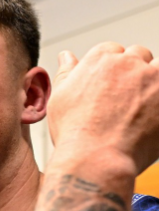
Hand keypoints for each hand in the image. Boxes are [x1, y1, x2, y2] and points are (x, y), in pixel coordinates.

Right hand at [48, 42, 158, 174]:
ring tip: (140, 108)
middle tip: (124, 100)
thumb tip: (66, 56)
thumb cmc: (74, 133)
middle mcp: (128, 63)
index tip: (107, 88)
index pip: (111, 51)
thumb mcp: (60, 99)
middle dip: (133, 73)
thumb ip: (66, 73)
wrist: (95, 159)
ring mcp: (152, 79)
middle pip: (138, 56)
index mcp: (100, 59)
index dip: (109, 70)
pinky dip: (158, 102)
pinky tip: (150, 116)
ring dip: (152, 82)